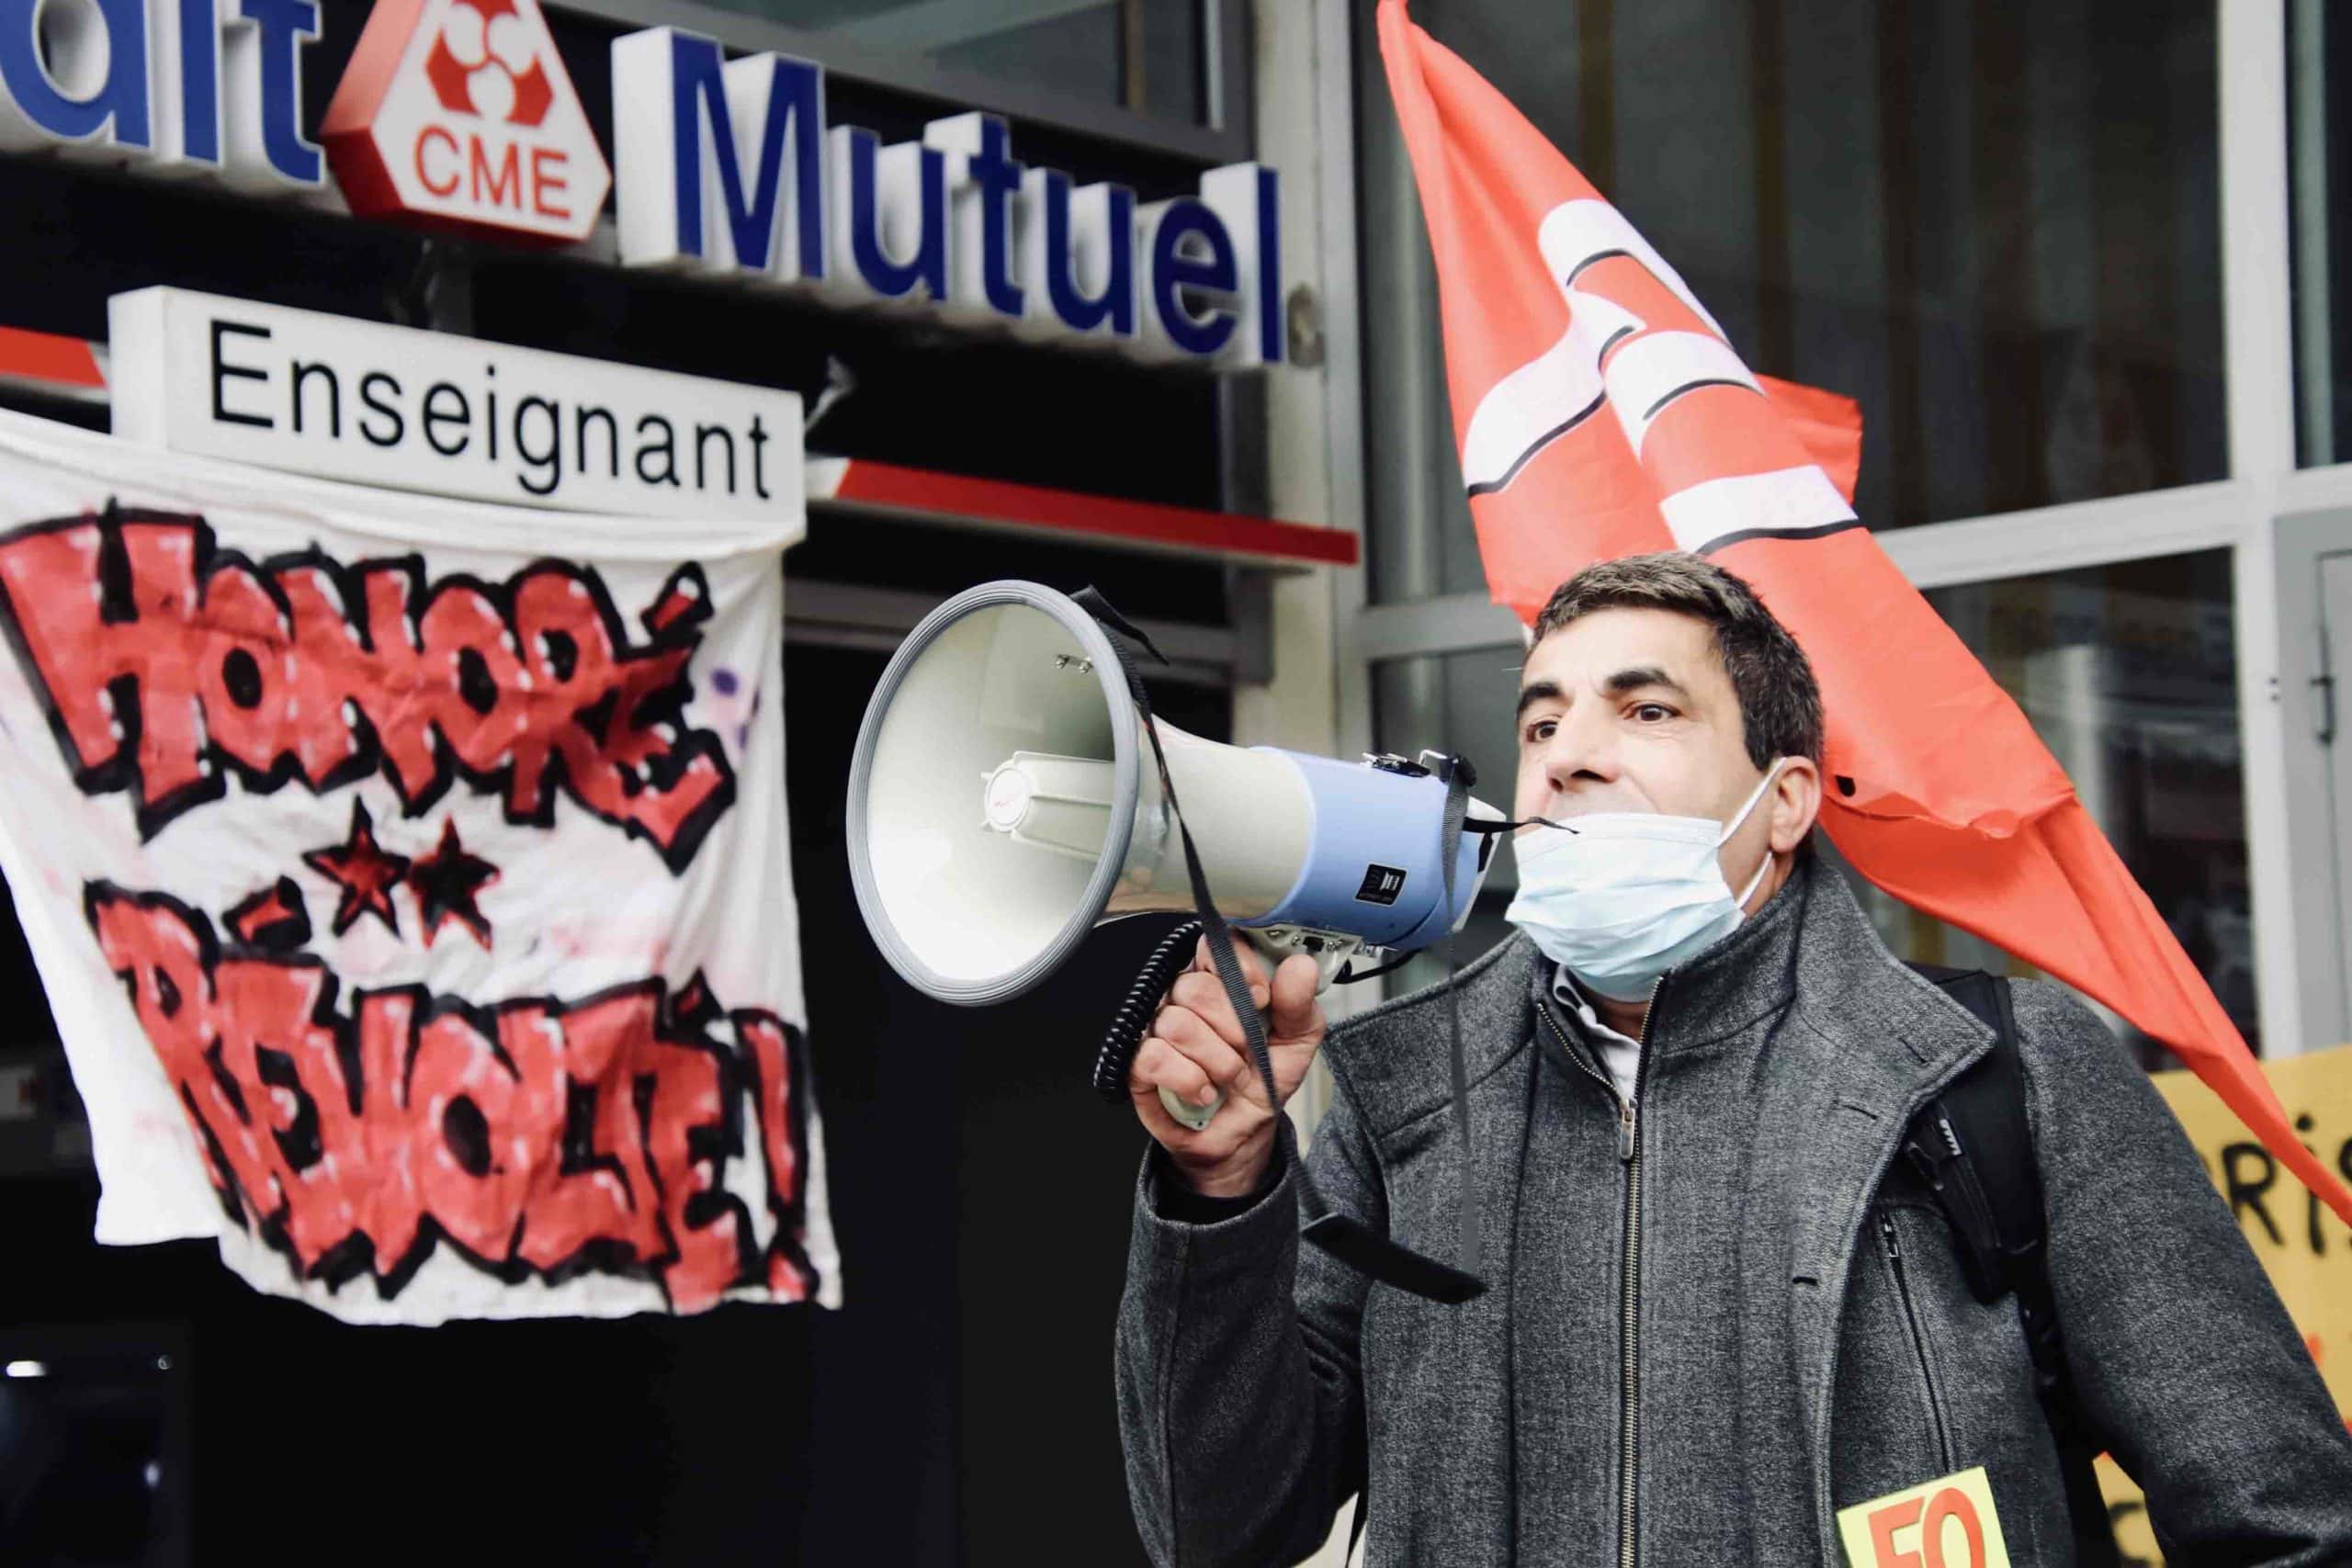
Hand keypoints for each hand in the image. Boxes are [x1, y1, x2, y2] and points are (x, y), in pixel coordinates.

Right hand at [1128, 936, 1326, 1198]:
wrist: (1243, 1134)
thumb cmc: (1263, 1081)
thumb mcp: (1297, 1042)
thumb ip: (1299, 1004)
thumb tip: (1301, 967)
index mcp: (1221, 983)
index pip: (1215, 946)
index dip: (1238, 968)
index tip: (1261, 997)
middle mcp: (1184, 999)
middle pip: (1194, 988)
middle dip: (1233, 1029)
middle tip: (1246, 1051)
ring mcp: (1157, 1029)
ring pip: (1178, 1024)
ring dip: (1217, 1063)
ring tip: (1229, 1078)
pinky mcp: (1139, 1063)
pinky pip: (1156, 1057)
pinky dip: (1190, 1081)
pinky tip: (1204, 1093)